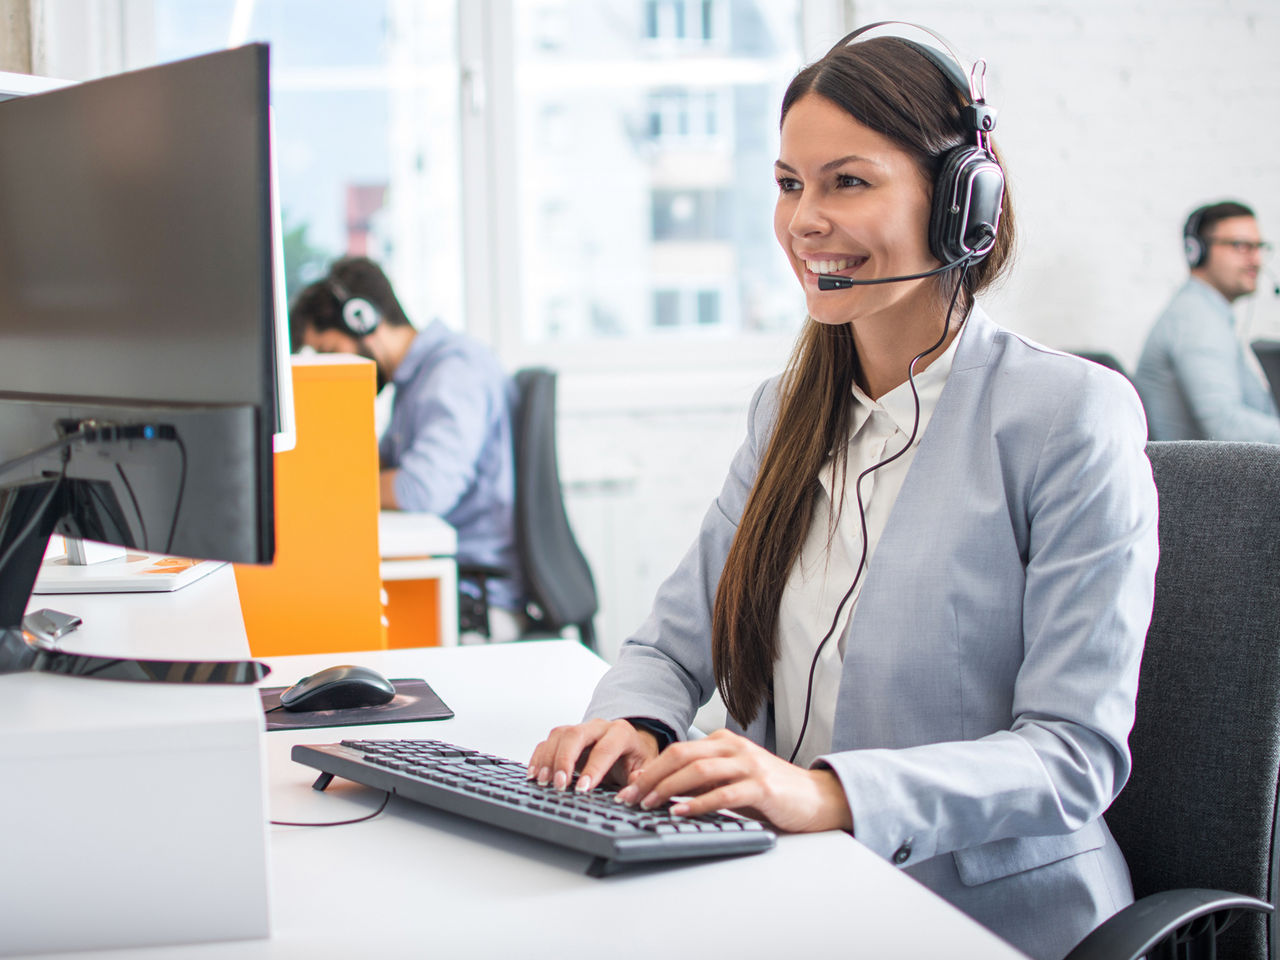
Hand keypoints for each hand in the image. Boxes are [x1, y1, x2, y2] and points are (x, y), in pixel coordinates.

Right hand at [527, 719, 659, 793]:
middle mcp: (599, 727)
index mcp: (621, 733)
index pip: (605, 748)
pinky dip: (538, 757)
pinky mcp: (566, 736)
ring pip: (559, 735)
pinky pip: (548, 741)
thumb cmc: (635, 760)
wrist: (628, 747)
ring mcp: (581, 729)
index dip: (593, 769)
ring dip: (548, 759)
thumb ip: (641, 779)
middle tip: (559, 784)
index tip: (583, 789)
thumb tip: (631, 790)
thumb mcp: (645, 769)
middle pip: (576, 735)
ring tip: (543, 782)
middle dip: (564, 760)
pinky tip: (534, 774)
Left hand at [614, 729, 852, 832]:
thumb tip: (662, 791)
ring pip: (699, 771)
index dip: (649, 768)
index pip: (678, 750)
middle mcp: (734, 748)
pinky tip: (681, 812)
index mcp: (724, 743)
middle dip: (651, 776)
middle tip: (629, 797)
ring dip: (668, 788)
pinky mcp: (762, 787)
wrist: (816, 798)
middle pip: (682, 755)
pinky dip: (698, 803)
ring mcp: (749, 765)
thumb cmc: (771, 791)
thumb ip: (704, 779)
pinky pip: (723, 793)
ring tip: (649, 805)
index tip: (628, 788)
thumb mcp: (732, 779)